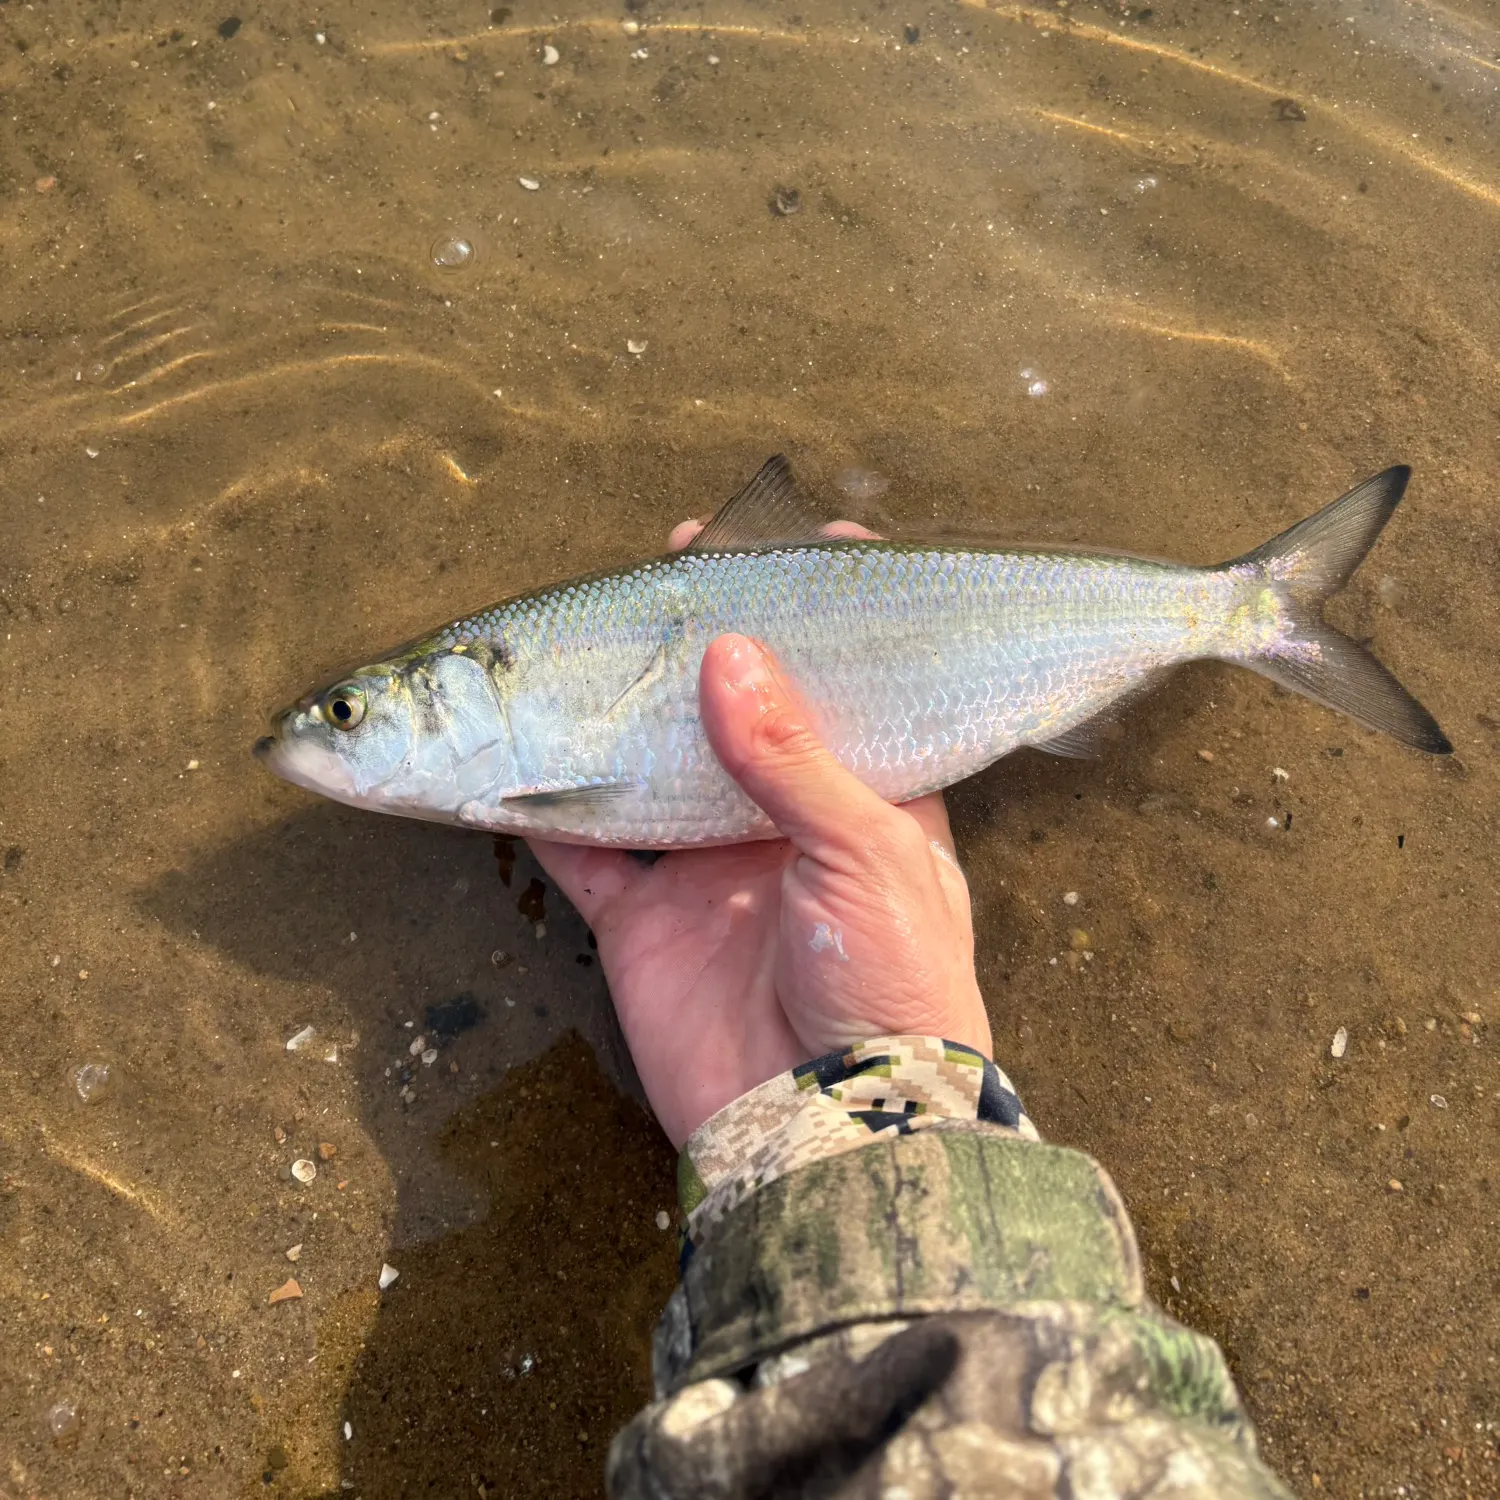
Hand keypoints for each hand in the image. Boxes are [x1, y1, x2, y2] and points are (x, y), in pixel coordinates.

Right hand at [527, 525, 991, 1147]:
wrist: (834, 1128)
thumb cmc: (893, 985)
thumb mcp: (867, 856)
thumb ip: (793, 760)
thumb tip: (726, 659)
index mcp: (862, 796)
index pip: (843, 682)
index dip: (818, 616)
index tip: (791, 544)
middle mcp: (779, 821)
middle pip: (730, 714)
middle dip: (701, 645)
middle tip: (667, 572)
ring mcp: (704, 867)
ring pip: (644, 768)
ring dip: (615, 714)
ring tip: (587, 639)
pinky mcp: (642, 921)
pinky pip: (578, 852)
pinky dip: (540, 810)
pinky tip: (511, 759)